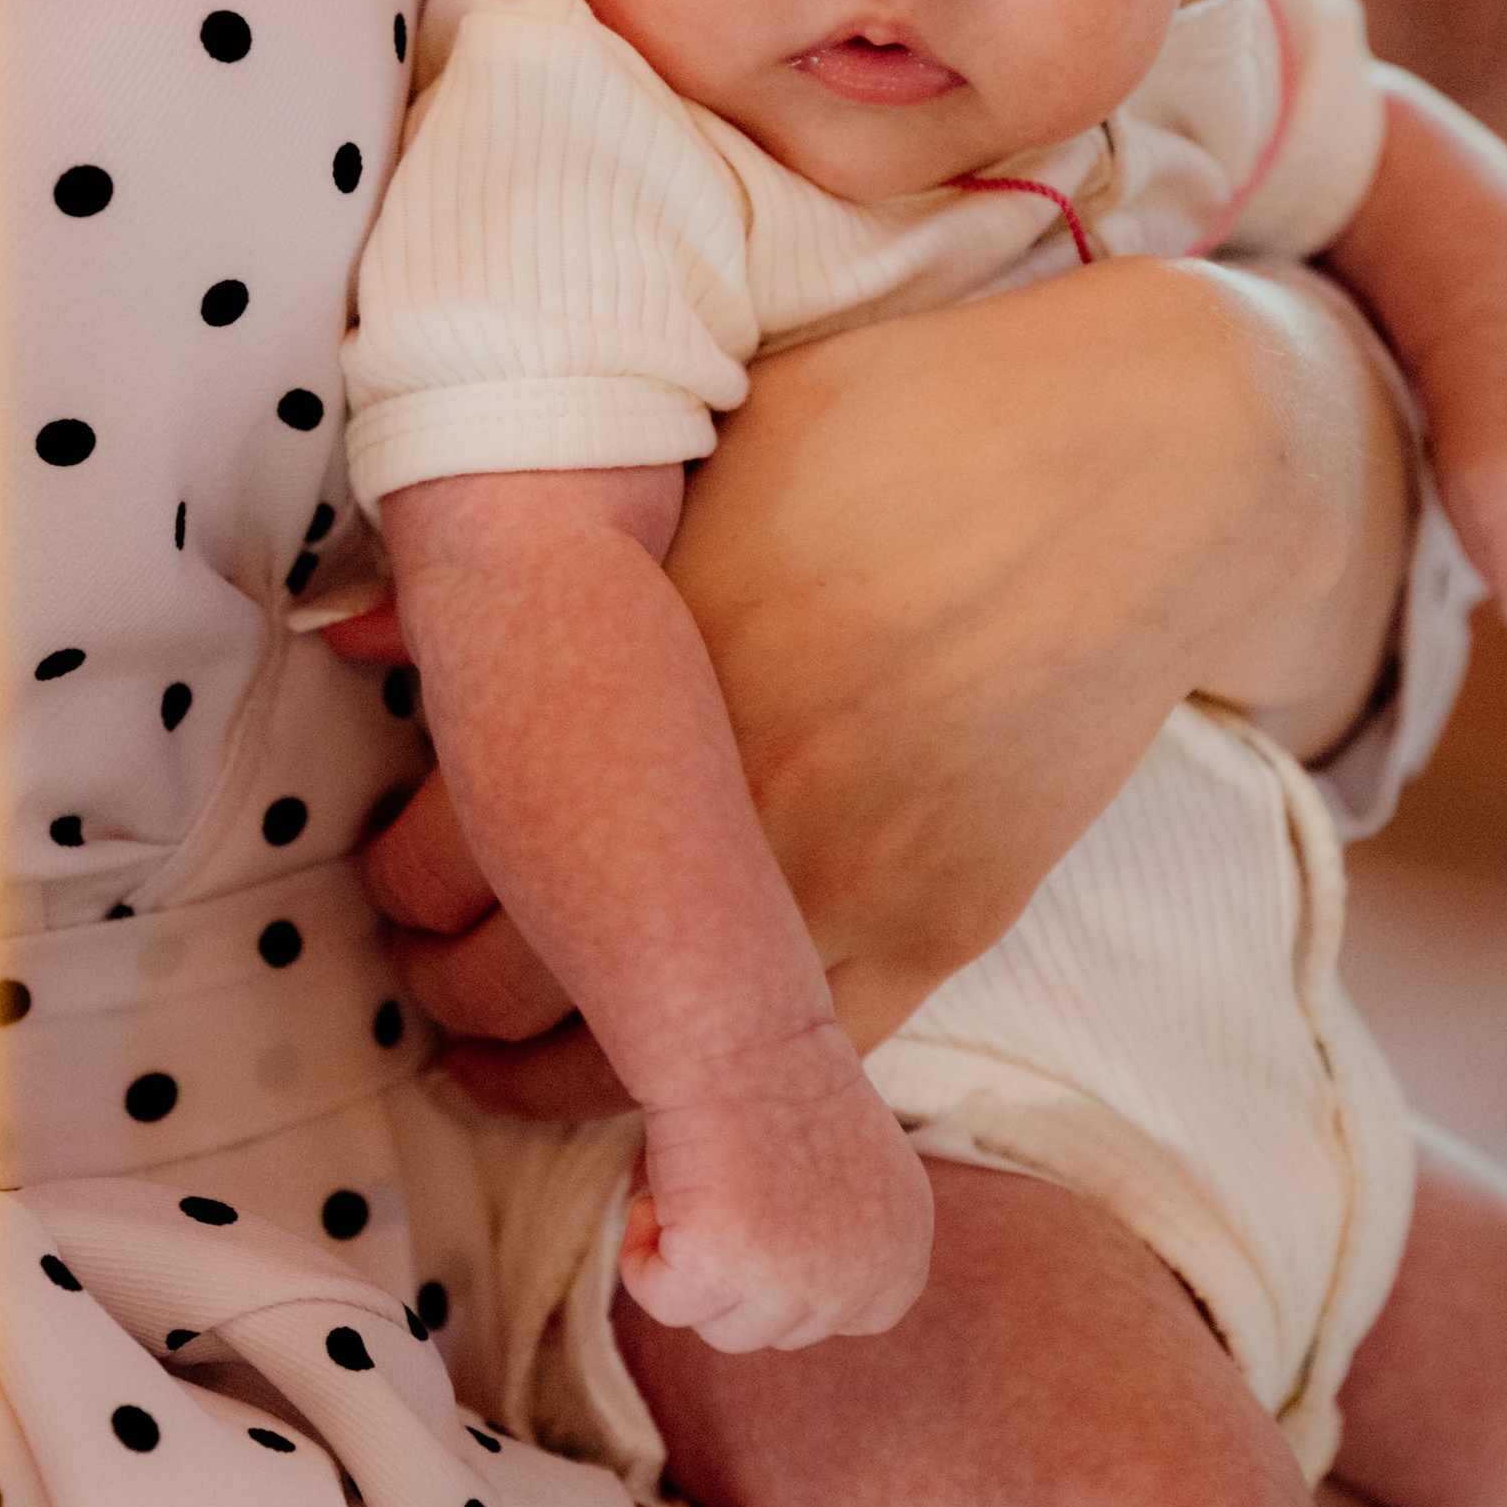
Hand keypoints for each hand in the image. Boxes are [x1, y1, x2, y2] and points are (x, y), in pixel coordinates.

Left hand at [333, 260, 1415, 1083]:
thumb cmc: (909, 418)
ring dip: (554, 1068)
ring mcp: (845, 882)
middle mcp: (731, 804)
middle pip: (522, 975)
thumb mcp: (705, 441)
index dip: (398, 879)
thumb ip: (539, 551)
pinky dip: (711, 1089)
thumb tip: (358, 633)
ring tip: (507, 1046)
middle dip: (451, 988)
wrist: (1148, 464)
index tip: (393, 869)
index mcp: (650, 679)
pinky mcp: (945, 924)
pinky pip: (797, 1064)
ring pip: (647, 1054)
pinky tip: (666, 1077)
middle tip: (426, 974)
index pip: (449, 852)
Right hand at [623, 1037, 935, 1353]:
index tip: (769, 1221)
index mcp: (902, 1252)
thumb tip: (784, 1307)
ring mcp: (795, 1281)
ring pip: (721, 1327)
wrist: (741, 1035)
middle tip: (726, 1185)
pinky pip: (663, 1302)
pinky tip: (654, 1192)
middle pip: (776, 1330)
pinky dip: (641, 1253)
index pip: (852, 1318)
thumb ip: (840, 1247)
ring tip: (697, 1184)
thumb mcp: (852, 1178)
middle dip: (736, 1270)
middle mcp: (859, 1278)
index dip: (795, 1279)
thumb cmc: (783, 1087)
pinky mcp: (722, 1269)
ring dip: (692, 1264)